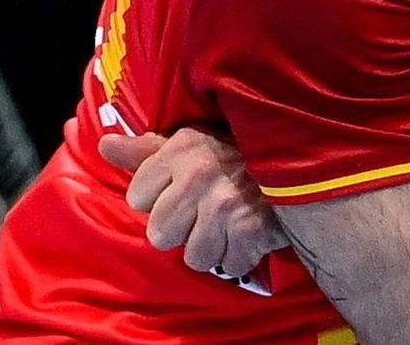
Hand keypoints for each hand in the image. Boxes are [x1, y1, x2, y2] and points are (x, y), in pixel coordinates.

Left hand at [99, 129, 286, 276]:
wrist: (305, 164)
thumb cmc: (238, 156)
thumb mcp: (192, 146)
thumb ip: (146, 151)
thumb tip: (104, 145)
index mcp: (183, 147)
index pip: (136, 198)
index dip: (160, 200)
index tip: (186, 189)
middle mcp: (200, 171)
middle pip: (159, 234)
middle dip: (185, 228)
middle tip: (211, 209)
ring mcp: (226, 201)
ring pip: (193, 256)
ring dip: (214, 246)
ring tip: (231, 222)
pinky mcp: (251, 227)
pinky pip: (228, 264)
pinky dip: (242, 256)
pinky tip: (251, 233)